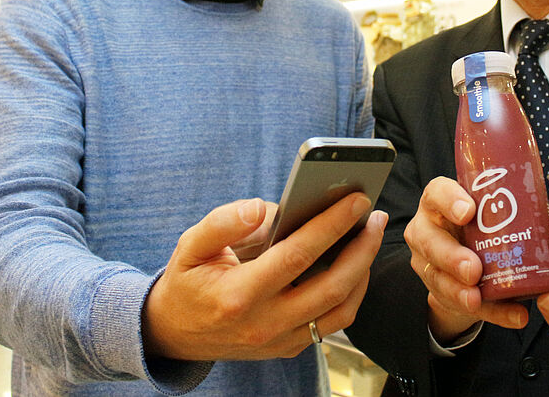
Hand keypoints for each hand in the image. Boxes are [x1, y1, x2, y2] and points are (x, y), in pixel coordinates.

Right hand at [141, 192, 387, 360]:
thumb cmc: (187, 282)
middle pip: (331, 286)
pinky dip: (351, 293)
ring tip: (369, 237)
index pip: (298, 255)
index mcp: (238, 295)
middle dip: (361, 248)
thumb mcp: (190, 245)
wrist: (173, 334)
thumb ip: (223, 222)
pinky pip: (332, 322)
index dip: (332, 225)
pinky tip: (355, 264)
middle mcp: (263, 323)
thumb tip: (262, 207)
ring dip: (363, 272)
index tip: (356, 200)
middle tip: (375, 216)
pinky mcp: (289, 348)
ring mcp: (279, 341)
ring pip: (340, 310)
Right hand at [404, 176, 529, 342]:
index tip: (469, 213)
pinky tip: (513, 316)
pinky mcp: (438, 290)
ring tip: (477, 298)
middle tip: (473, 269)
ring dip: (459, 291)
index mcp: (440, 200)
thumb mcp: (493, 213)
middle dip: (452, 257)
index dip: (450, 201)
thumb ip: (521, 212)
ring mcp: (427, 261)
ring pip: (438, 277)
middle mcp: (428, 228)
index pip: (438, 193)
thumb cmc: (483, 225)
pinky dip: (491, 312)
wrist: (465, 259)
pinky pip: (461, 304)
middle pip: (431, 241)